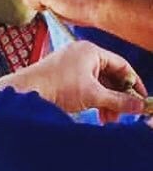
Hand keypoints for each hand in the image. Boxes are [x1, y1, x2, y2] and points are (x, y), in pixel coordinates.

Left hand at [3, 40, 145, 121]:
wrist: (28, 91)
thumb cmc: (58, 86)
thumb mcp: (94, 95)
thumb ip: (119, 101)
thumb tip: (139, 106)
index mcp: (90, 51)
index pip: (122, 65)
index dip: (134, 84)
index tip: (142, 101)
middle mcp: (82, 54)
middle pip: (111, 76)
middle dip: (119, 97)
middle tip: (124, 115)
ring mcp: (73, 64)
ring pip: (101, 84)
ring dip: (108, 102)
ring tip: (108, 119)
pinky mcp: (66, 76)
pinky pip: (89, 87)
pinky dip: (96, 101)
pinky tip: (99, 116)